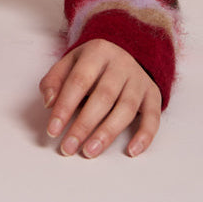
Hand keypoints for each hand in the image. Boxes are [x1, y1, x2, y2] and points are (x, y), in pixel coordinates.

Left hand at [38, 39, 160, 157]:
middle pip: (103, 97)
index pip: (79, 81)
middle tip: (68, 147)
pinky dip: (145, 135)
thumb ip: (54, 80)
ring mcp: (139, 79)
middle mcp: (121, 64)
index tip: (53, 131)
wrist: (128, 49)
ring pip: (126, 108)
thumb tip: (49, 102)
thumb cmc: (93, 63)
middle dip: (84, 125)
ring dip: (107, 133)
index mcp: (97, 52)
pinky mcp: (153, 93)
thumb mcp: (70, 62)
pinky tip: (131, 151)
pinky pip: (153, 116)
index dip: (65, 107)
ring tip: (89, 152)